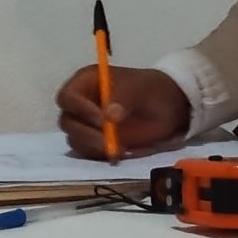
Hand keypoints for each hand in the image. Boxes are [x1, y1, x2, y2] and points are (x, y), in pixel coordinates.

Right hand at [55, 65, 189, 160]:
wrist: (170, 106)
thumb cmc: (151, 89)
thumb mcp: (140, 88)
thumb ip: (124, 97)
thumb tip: (109, 116)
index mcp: (86, 82)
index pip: (67, 97)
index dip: (79, 109)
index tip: (101, 120)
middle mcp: (82, 103)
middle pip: (67, 121)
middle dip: (85, 133)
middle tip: (107, 142)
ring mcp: (88, 125)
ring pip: (75, 138)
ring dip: (91, 146)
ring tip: (117, 149)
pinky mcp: (97, 142)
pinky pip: (87, 152)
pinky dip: (98, 155)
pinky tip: (117, 153)